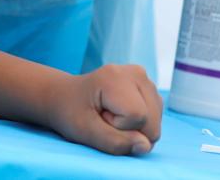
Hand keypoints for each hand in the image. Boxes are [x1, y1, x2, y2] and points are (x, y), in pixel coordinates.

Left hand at [43, 65, 162, 155]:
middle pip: (151, 123)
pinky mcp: (149, 88)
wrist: (64, 97)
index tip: (99, 116)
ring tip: (110, 115)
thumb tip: (145, 146)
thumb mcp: (84, 131)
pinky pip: (155, 119)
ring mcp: (145, 79)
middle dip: (129, 130)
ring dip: (134, 128)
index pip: (137, 116)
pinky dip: (139, 123)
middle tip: (103, 118)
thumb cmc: (70, 112)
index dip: (118, 127)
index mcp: (116, 77)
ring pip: (155, 123)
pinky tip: (120, 113)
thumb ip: (115, 141)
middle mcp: (136, 73)